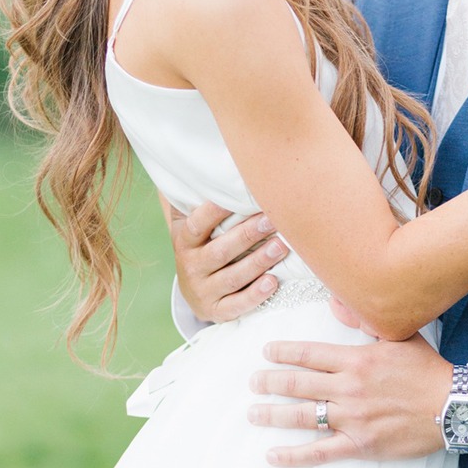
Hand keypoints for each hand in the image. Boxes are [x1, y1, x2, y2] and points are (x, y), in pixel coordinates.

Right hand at [170, 201, 289, 322]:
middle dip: (248, 234)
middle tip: (273, 219)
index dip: (214, 211)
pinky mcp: (217, 311)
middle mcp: (191, 266)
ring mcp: (203, 290)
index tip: (239, 196)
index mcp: (185, 240)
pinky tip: (273, 282)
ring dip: (257, 262)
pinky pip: (236, 305)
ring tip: (281, 247)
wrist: (196, 293)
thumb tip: (216, 157)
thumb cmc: (205, 246)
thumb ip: (200, 199)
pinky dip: (255, 295)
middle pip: (220, 250)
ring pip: (232, 277)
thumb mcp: (195, 226)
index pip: (197, 223)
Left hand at [247, 333, 452, 465]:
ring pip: (303, 417)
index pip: (309, 354)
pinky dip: (294, 455)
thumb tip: (336, 301)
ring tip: (253, 412)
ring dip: (273, 414)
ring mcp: (353, 418)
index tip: (266, 352)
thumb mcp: (399, 335)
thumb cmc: (427, 370)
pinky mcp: (360, 445)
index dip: (283, 353)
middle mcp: (349, 388)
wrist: (453, 407)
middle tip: (253, 382)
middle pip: (298, 384)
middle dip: (270, 382)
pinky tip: (273, 454)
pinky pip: (320, 452)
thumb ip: (364, 320)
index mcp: (356, 360)